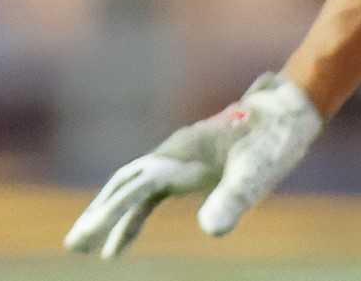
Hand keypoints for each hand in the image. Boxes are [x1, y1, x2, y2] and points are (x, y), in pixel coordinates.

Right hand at [64, 73, 322, 258]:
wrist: (286, 113)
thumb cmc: (272, 141)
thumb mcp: (257, 173)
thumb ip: (233, 199)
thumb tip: (208, 232)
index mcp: (177, 154)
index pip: (133, 188)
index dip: (109, 215)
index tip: (89, 238)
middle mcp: (168, 156)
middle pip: (120, 186)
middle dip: (96, 216)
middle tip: (73, 245)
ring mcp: (174, 162)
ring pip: (129, 190)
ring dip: (108, 217)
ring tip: (87, 248)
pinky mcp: (185, 170)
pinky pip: (147, 197)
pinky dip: (131, 219)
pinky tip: (123, 243)